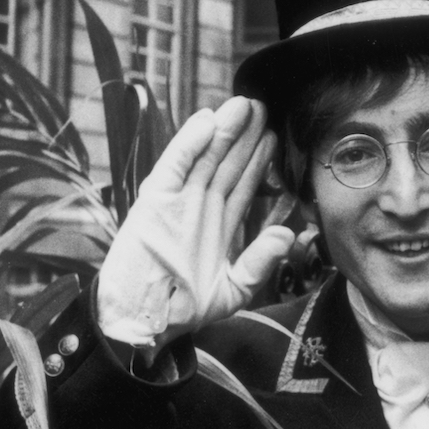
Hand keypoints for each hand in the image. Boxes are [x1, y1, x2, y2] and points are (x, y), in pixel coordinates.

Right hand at [96, 97, 297, 351]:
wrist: (143, 323)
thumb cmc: (183, 310)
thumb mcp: (233, 291)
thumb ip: (259, 262)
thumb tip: (286, 234)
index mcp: (217, 227)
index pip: (242, 186)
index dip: (259, 161)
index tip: (276, 136)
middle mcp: (197, 208)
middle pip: (226, 164)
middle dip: (244, 137)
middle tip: (263, 107)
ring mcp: (176, 203)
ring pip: (204, 158)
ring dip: (222, 131)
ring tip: (243, 105)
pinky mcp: (154, 202)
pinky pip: (174, 166)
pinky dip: (188, 144)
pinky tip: (207, 121)